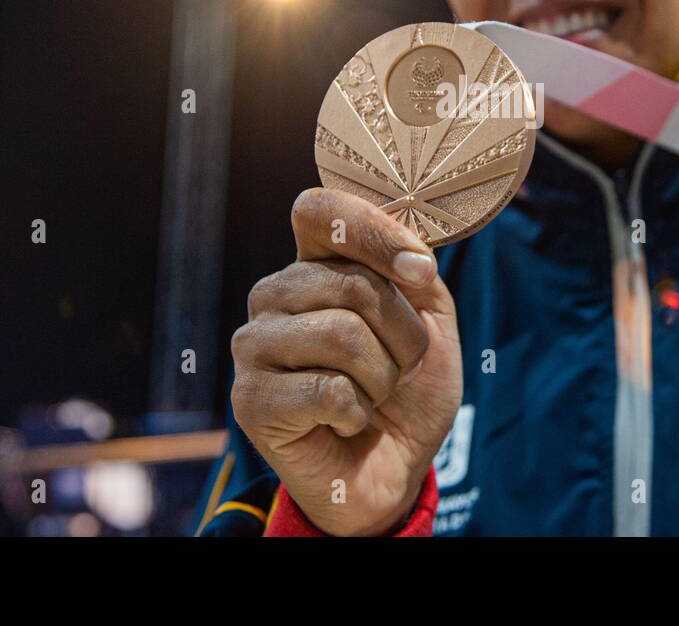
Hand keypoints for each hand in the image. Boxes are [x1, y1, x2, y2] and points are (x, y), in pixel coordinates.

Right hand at [231, 188, 462, 535]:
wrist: (394, 467)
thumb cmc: (408, 387)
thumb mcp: (429, 318)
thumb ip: (415, 273)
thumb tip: (412, 258)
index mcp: (314, 263)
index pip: (320, 211)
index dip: (376, 234)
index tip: (421, 273)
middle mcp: (275, 294)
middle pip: (353, 284)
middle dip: (403, 334)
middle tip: (400, 365)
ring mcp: (254, 346)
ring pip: (342, 335)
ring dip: (383, 376)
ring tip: (373, 394)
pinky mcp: (250, 400)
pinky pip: (328, 390)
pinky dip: (358, 412)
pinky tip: (346, 421)